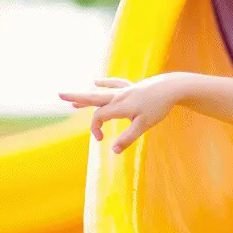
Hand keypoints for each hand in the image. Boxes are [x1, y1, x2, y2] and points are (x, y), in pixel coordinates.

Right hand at [58, 75, 179, 153]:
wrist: (172, 87)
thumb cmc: (158, 107)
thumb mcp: (144, 125)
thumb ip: (128, 138)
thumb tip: (112, 151)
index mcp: (119, 106)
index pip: (99, 117)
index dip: (96, 128)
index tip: (101, 139)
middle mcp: (118, 96)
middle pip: (94, 98)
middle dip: (77, 98)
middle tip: (60, 95)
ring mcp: (125, 90)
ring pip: (102, 93)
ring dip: (87, 96)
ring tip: (72, 101)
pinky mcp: (132, 86)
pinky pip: (115, 83)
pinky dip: (105, 83)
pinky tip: (96, 81)